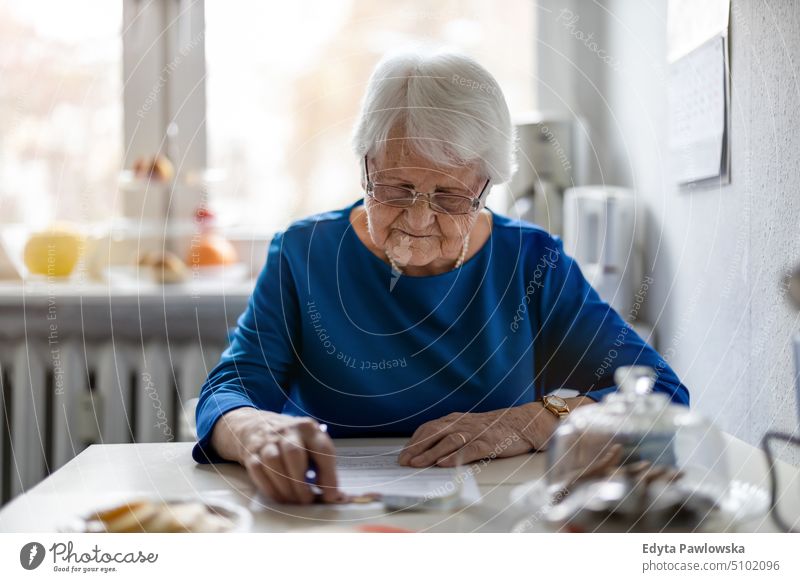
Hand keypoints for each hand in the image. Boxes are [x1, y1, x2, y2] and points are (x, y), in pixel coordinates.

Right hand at [211, 408, 342, 504]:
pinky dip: (271, 488)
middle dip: (301, 482)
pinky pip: (259, 471)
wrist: (257, 426)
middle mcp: (287, 430)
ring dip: (286, 487)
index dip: (328, 475)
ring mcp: (267, 440)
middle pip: (294, 453)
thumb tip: (336, 496)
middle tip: (307, 500)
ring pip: (274, 462)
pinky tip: (281, 497)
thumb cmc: (292, 440)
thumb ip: (322, 467)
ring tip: (295, 501)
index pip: (322, 450)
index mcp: (308, 428)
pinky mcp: (252, 452)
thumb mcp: (310, 444)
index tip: (331, 495)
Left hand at [398, 398, 593, 467]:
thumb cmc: (497, 427)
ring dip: (431, 453)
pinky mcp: (490, 442)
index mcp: (457, 419)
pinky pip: (470, 449)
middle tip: (403, 461)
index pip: (430, 427)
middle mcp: (464, 423)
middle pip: (435, 433)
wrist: (526, 422)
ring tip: (417, 464)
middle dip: (417, 448)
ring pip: (449, 441)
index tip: (403, 453)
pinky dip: (455, 456)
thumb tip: (429, 447)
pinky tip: (444, 463)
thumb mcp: (471, 425)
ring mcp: (477, 432)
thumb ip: (453, 432)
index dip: (415, 441)